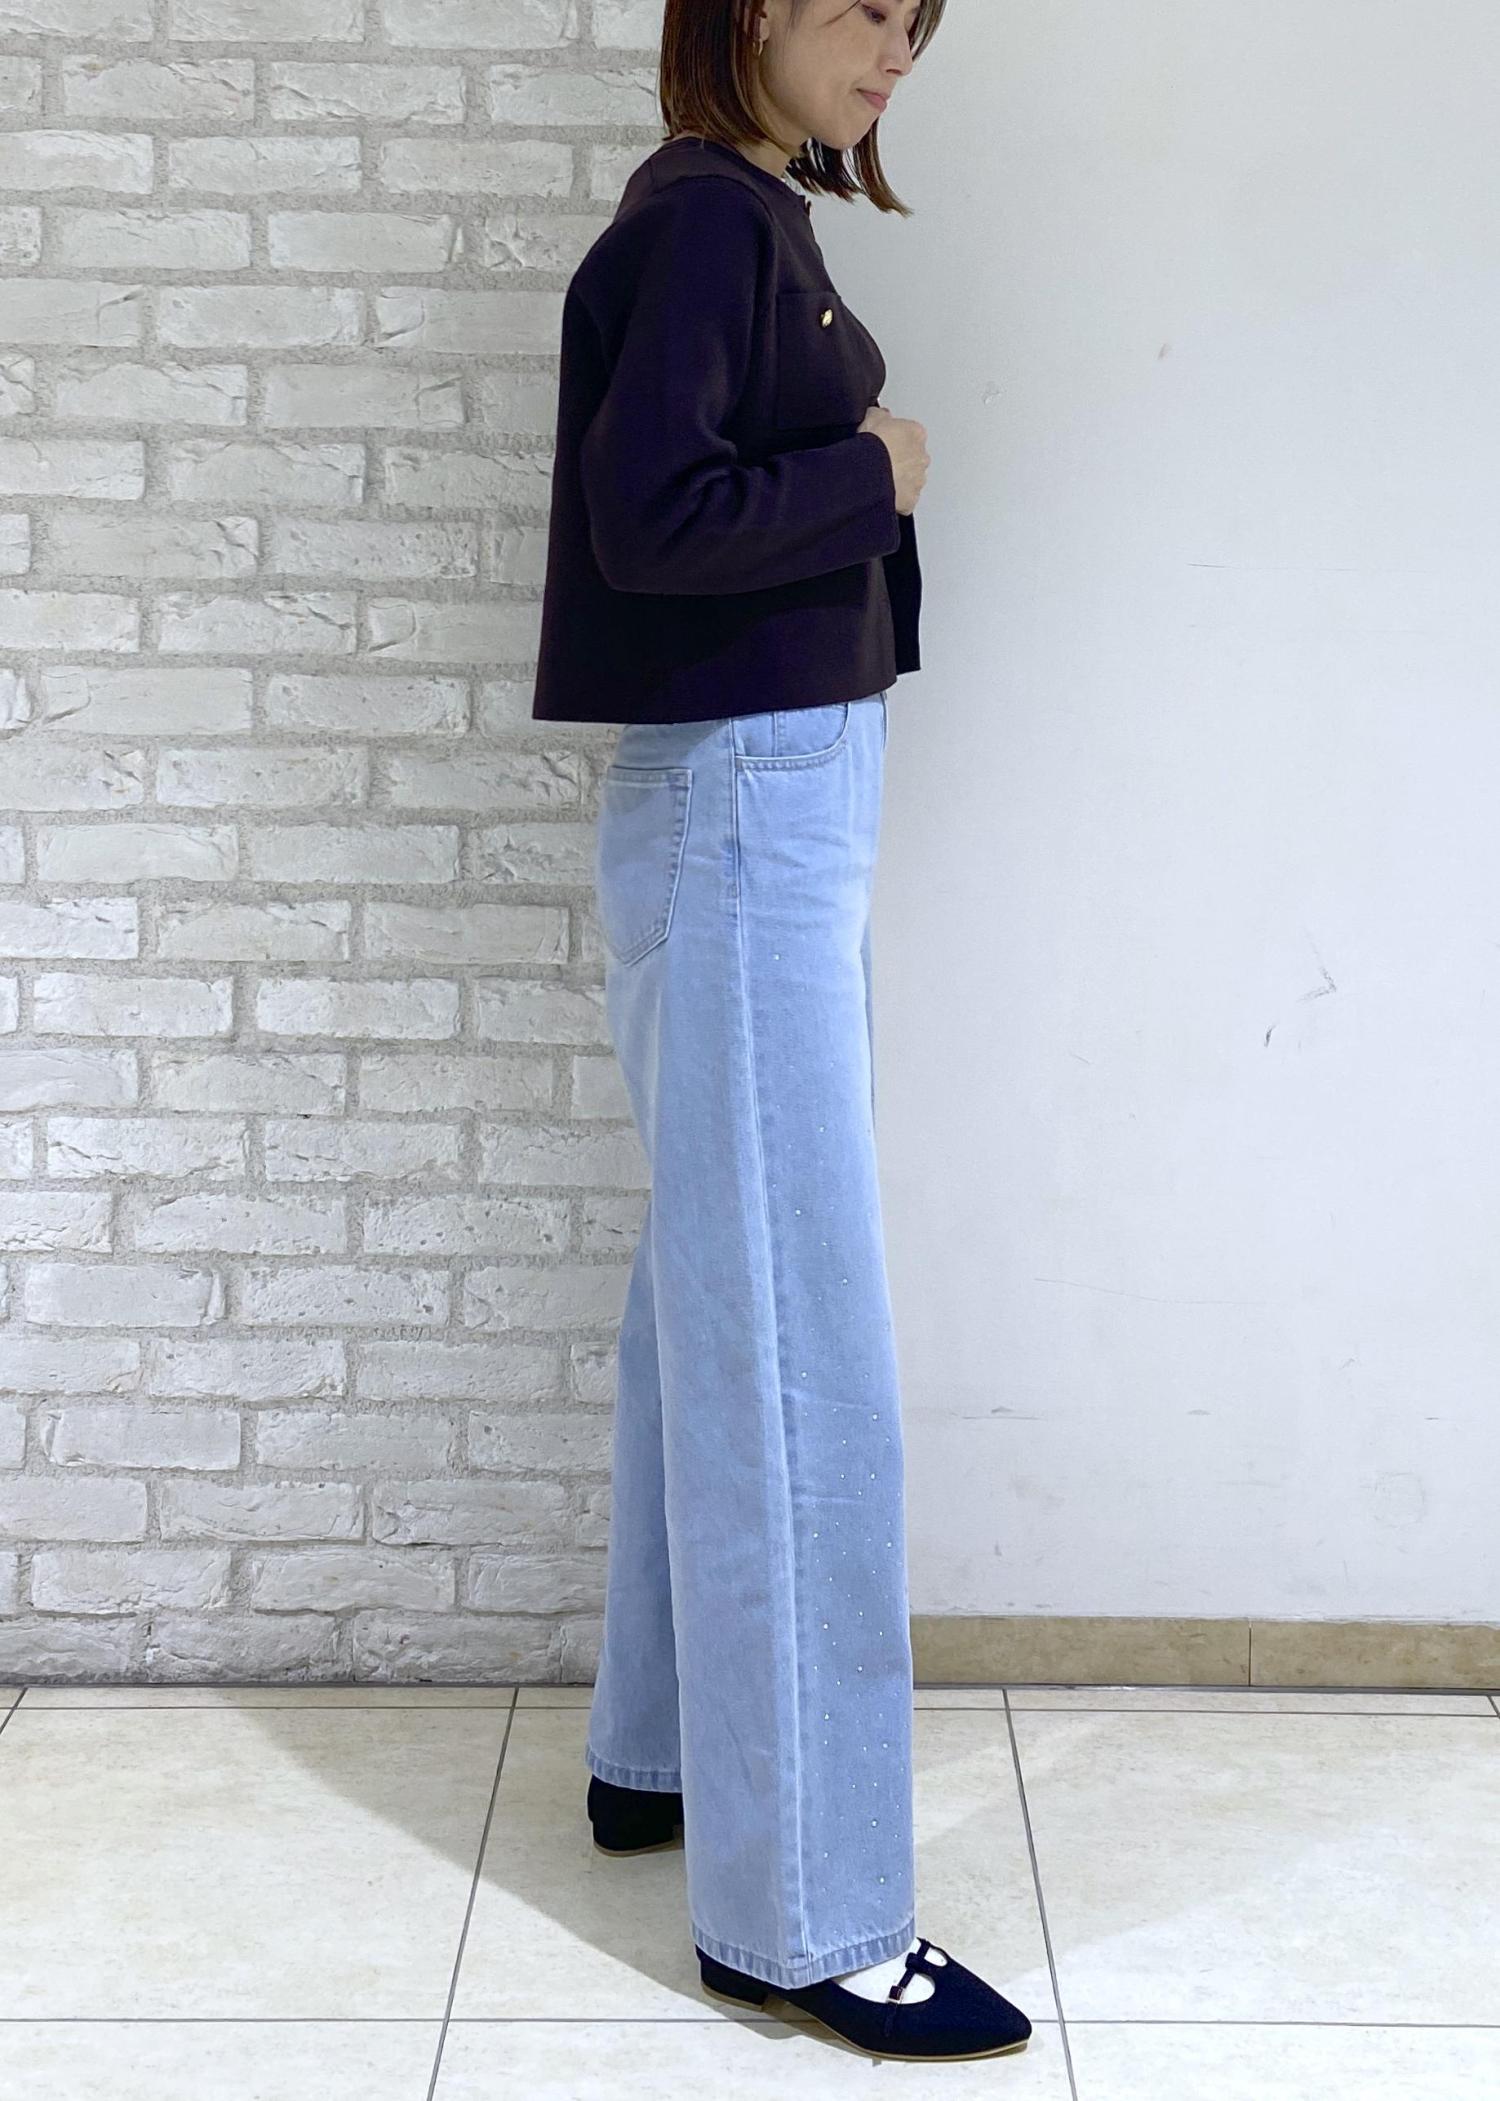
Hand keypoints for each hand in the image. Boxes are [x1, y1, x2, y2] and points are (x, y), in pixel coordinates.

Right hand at [858, 400, 928, 515]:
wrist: (868, 474)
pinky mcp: (911, 499)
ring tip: (879, 479)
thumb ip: (881, 414)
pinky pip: (905, 499)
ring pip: (911, 479)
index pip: (910, 434)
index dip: (894, 439)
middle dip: (900, 460)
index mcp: (916, 433)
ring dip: (899, 479)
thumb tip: (880, 414)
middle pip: (913, 457)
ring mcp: (918, 479)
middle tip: (881, 462)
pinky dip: (896, 498)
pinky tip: (882, 493)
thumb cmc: (872, 446)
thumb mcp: (871, 417)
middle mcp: (922, 456)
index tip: (883, 443)